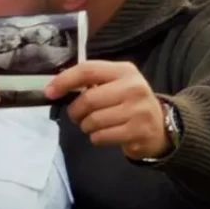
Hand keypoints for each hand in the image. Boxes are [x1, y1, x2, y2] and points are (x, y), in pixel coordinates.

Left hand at [46, 60, 169, 159]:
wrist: (160, 127)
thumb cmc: (129, 103)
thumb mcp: (116, 84)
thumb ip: (91, 82)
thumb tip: (55, 88)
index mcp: (124, 70)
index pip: (88, 70)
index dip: (64, 81)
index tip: (49, 92)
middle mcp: (133, 87)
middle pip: (88, 99)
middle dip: (75, 112)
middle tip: (77, 116)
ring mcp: (137, 110)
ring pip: (93, 121)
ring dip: (86, 126)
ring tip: (94, 125)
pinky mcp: (138, 131)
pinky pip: (101, 137)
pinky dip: (96, 138)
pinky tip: (105, 134)